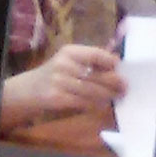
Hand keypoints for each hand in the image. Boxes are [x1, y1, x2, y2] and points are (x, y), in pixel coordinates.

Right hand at [0, 44, 126, 131]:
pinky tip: (102, 104)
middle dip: (114, 82)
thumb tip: (117, 63)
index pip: (96, 54)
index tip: (121, 68)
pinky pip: (83, 102)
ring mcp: (59, 82)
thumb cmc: (56, 73)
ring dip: (107, 96)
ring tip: (117, 97)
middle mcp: (64, 64)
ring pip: (92, 91)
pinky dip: (95, 104)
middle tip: (125, 87)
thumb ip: (91, 60)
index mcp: (70, 51)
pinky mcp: (57, 98)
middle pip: (97, 75)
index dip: (111, 62)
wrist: (30, 89)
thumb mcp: (70, 61)